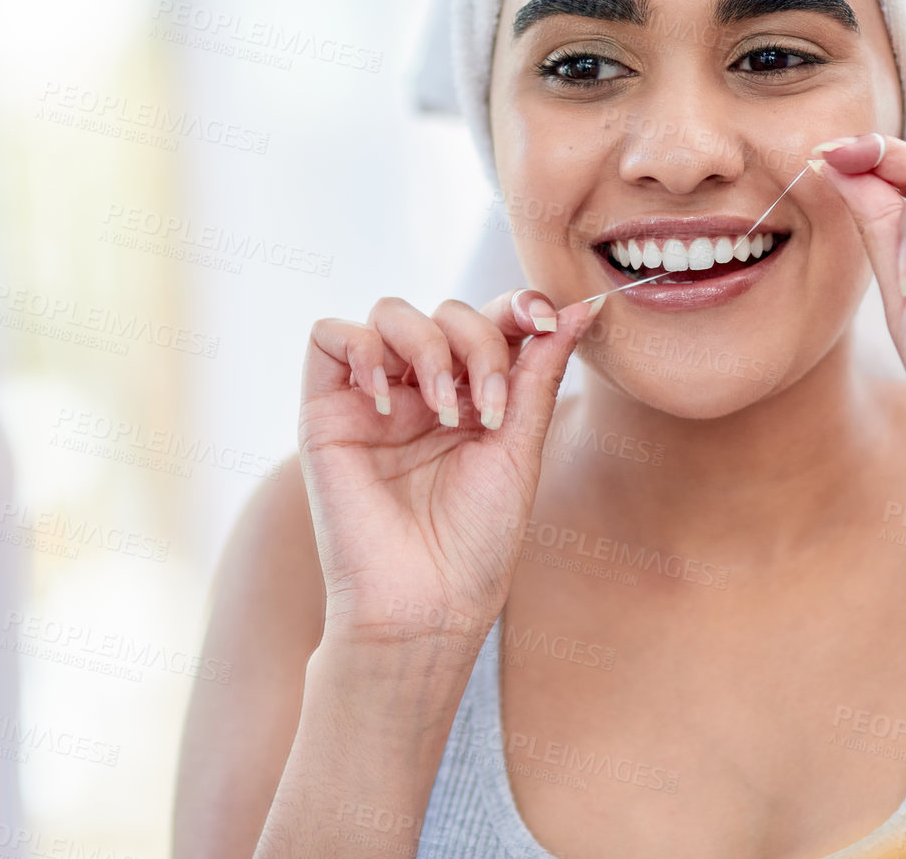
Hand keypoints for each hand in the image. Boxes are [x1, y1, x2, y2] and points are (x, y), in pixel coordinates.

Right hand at [298, 288, 597, 652]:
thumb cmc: (476, 542)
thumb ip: (539, 374)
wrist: (426, 601)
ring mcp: (373, 398)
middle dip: (479, 342)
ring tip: (443, 412)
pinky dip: (362, 349)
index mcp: (471, 397)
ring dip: (429, 347)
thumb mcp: (520, 448)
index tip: (547, 319)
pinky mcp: (325, 410)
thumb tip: (580, 309)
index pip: (490, 322)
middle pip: (446, 312)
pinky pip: (329, 336)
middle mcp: (421, 390)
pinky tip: (388, 401)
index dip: (517, 305)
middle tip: (491, 406)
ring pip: (391, 313)